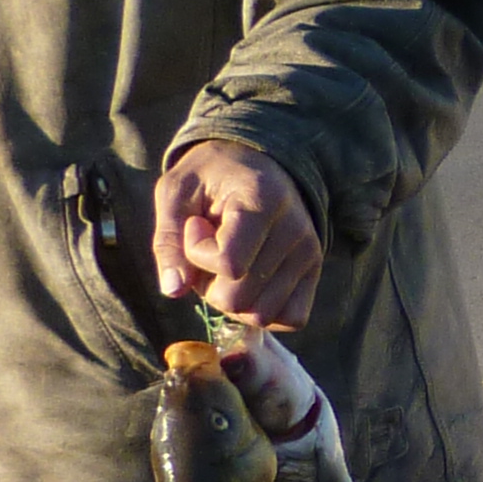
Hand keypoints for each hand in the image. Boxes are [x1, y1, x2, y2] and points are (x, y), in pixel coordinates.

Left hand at [152, 142, 322, 331]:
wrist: (256, 162)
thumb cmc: (210, 176)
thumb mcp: (175, 192)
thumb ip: (168, 240)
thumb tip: (174, 291)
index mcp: (263, 201)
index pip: (229, 263)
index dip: (196, 254)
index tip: (196, 224)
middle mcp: (295, 231)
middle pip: (238, 297)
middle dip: (208, 283)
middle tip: (209, 249)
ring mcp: (309, 254)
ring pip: (260, 315)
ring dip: (232, 299)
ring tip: (230, 265)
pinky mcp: (314, 271)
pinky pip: (291, 319)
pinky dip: (263, 312)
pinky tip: (249, 285)